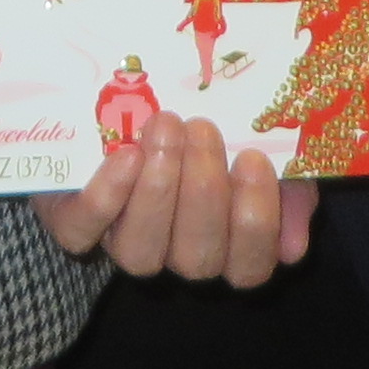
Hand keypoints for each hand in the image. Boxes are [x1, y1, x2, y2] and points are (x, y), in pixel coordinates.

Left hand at [33, 119, 314, 286]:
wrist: (123, 101)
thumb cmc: (205, 130)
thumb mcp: (262, 146)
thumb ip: (290, 186)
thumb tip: (293, 246)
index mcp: (226, 243)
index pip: (249, 267)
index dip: (254, 224)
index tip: (253, 159)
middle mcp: (177, 253)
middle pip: (197, 259)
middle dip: (204, 193)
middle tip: (203, 129)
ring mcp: (123, 242)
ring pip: (141, 253)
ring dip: (158, 190)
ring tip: (166, 127)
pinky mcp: (74, 222)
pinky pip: (83, 231)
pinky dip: (105, 198)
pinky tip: (125, 155)